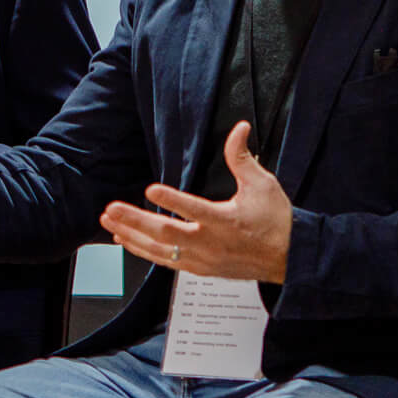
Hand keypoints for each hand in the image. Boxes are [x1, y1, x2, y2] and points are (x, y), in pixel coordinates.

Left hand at [98, 122, 291, 283]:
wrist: (288, 258)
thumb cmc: (275, 220)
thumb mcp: (262, 185)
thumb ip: (242, 157)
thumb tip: (238, 128)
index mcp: (228, 221)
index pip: (196, 210)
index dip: (173, 200)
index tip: (150, 188)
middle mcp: (211, 243)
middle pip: (166, 234)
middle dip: (135, 221)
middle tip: (112, 209)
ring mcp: (202, 259)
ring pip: (159, 250)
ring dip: (131, 235)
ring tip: (108, 221)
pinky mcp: (198, 269)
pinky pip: (163, 260)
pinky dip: (141, 250)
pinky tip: (123, 239)